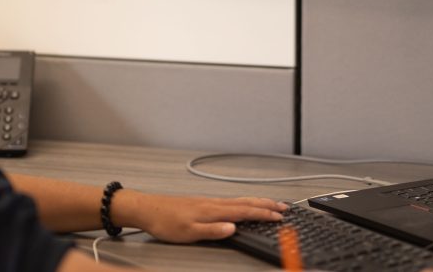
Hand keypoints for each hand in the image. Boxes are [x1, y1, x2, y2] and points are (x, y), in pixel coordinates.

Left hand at [111, 190, 286, 242]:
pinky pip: (232, 200)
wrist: (148, 208)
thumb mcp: (188, 232)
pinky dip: (245, 201)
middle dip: (267, 204)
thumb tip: (233, 228)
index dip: (264, 214)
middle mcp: (214, 203)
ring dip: (258, 201)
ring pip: (240, 199)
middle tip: (284, 207)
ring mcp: (210, 201)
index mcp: (213, 211)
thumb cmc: (166, 221)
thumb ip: (212, 231)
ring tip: (271, 202)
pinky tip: (245, 203)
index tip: (279, 216)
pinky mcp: (205, 203)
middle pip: (246, 202)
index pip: (245, 211)